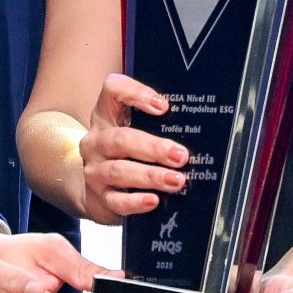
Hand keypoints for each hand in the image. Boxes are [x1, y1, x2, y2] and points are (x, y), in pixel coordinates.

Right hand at [76, 73, 190, 222]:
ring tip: (176, 180)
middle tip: (181, 155)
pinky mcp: (99, 197)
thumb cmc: (125, 153)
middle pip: (120, 139)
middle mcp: (97, 140)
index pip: (113, 90)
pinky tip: (153, 201)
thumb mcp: (134, 131)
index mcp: (106, 115)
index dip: (135, 93)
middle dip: (153, 148)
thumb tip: (198, 127)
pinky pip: (115, 200)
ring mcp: (95, 170)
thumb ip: (157, 125)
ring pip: (119, 171)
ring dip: (150, 176)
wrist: (95, 189)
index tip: (163, 106)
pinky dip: (135, 202)